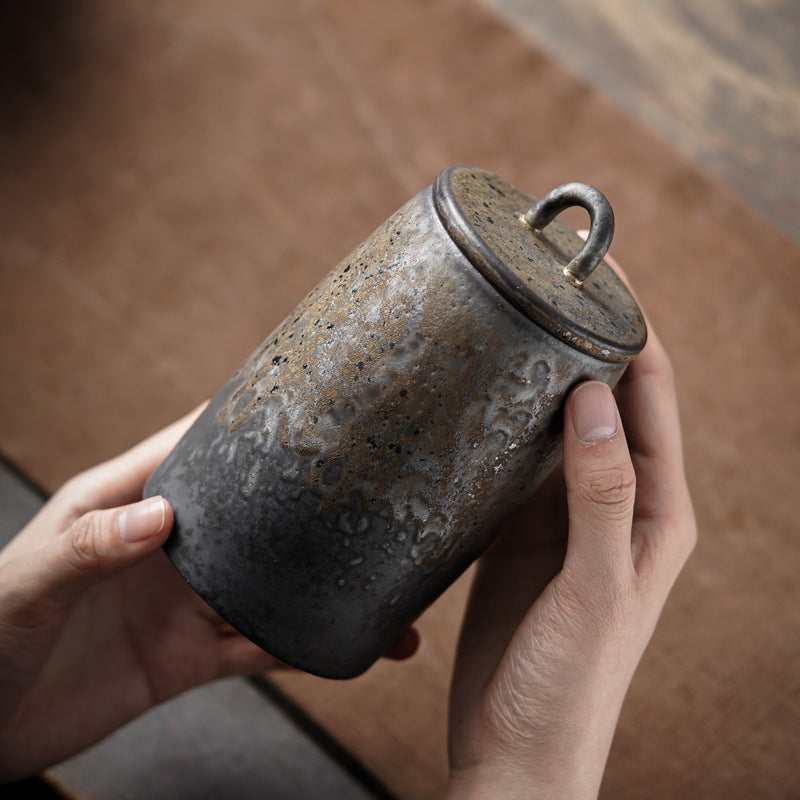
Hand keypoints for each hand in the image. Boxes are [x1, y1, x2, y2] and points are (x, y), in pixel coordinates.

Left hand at [0, 408, 418, 781]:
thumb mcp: (27, 582)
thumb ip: (89, 546)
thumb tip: (164, 516)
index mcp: (125, 504)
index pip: (193, 448)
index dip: (245, 422)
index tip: (306, 405)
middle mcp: (167, 549)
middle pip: (252, 519)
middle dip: (308, 509)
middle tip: (371, 499)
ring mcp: (182, 604)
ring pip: (269, 588)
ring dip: (322, 589)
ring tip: (383, 594)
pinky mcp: (187, 660)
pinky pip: (257, 650)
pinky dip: (300, 648)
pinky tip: (342, 645)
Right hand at [446, 321, 695, 797]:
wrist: (517, 745)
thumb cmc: (571, 684)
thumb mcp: (596, 588)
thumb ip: (600, 494)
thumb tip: (595, 398)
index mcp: (654, 510)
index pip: (652, 396)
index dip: (634, 329)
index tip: (604, 274)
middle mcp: (614, 501)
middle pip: (605, 397)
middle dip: (583, 337)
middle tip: (543, 283)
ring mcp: (564, 513)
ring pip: (556, 422)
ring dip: (539, 375)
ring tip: (507, 323)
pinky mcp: (520, 529)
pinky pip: (515, 459)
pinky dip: (501, 422)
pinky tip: (476, 396)